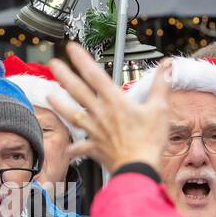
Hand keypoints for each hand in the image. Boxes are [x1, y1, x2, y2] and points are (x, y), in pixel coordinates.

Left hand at [48, 43, 170, 173]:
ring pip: (72, 113)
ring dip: (60, 103)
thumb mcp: (159, 109)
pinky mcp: (94, 147)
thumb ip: (161, 85)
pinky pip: (81, 146)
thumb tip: (166, 66)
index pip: (95, 75)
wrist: (138, 168)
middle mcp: (100, 113)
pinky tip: (69, 147)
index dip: (82, 60)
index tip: (71, 48)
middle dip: (64, 75)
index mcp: (115, 101)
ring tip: (49, 94)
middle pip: (77, 90)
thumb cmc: (149, 141)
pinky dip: (74, 147)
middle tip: (53, 64)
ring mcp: (94, 130)